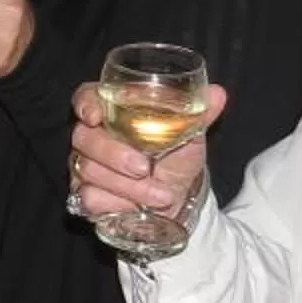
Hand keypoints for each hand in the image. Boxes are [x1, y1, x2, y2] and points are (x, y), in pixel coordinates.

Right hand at [69, 81, 226, 223]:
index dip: (86, 104)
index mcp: (113, 111)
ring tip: (162, 195)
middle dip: (115, 155)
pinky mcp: (85, 194)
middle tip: (145, 168)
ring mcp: (85, 165)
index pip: (86, 97)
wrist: (178, 198)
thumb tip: (217, 94)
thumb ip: (199, 113)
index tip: (95, 117)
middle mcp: (93, 135)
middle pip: (84, 137)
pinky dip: (118, 204)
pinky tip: (138, 208)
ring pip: (88, 170)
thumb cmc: (177, 157)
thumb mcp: (191, 135)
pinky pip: (89, 197)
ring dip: (128, 187)